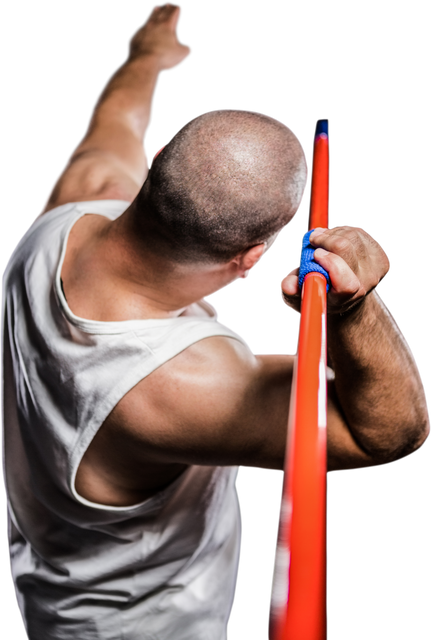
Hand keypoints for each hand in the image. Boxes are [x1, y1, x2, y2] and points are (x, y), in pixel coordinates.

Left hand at [126, 1, 193, 72]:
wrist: (144, 60)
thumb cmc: (164, 57)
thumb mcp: (181, 54)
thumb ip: (186, 49)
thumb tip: (187, 47)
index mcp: (168, 26)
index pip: (173, 13)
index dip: (177, 9)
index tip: (178, 6)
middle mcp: (155, 24)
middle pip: (162, 12)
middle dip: (166, 8)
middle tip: (168, 4)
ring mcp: (144, 29)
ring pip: (150, 17)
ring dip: (154, 11)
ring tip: (156, 7)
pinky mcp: (136, 36)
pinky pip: (140, 28)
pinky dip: (144, 26)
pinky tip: (143, 26)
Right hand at [278, 224, 392, 314]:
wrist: (346, 291)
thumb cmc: (321, 290)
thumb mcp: (300, 294)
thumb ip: (291, 289)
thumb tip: (289, 284)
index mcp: (344, 299)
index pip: (347, 284)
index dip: (331, 264)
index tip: (315, 254)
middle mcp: (364, 285)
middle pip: (346, 248)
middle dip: (324, 240)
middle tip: (312, 240)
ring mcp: (376, 268)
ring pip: (351, 236)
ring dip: (332, 234)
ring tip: (322, 242)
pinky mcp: (381, 254)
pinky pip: (359, 232)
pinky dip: (342, 232)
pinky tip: (336, 241)